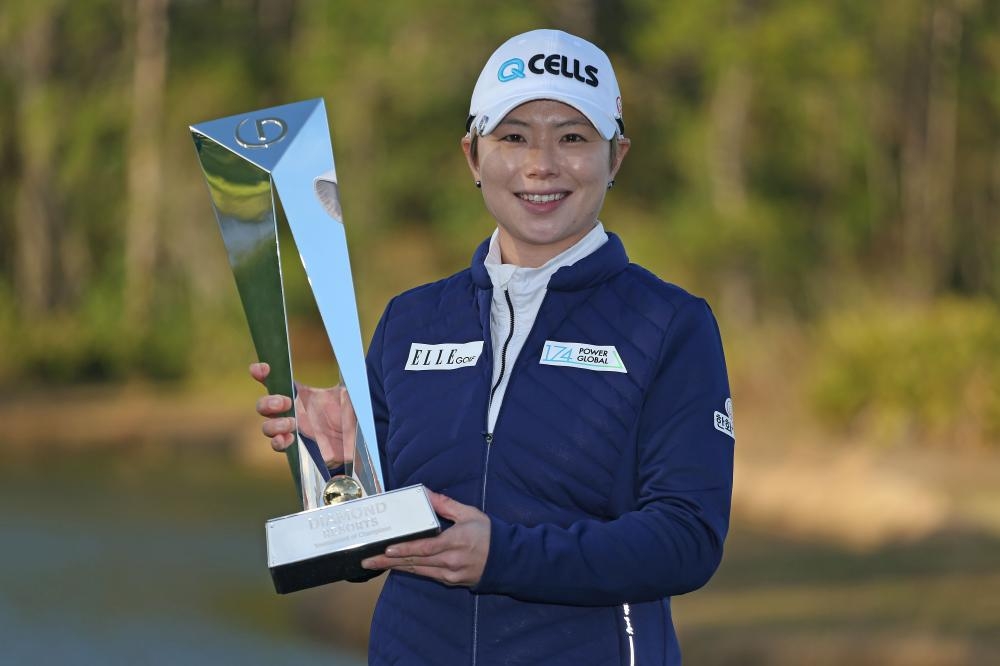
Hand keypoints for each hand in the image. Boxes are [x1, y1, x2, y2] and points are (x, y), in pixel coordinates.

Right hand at [250, 362, 347, 466]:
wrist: (354, 441)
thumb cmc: (348, 414)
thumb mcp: (347, 394)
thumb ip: (343, 377)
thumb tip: (346, 356)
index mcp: (300, 394)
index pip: (276, 381)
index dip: (263, 374)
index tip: (262, 369)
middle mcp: (292, 410)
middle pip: (264, 405)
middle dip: (269, 402)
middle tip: (285, 403)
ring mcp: (291, 429)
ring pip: (267, 426)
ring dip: (274, 425)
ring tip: (292, 423)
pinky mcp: (296, 445)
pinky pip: (277, 445)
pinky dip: (278, 442)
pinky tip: (287, 438)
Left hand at [361, 491, 490, 586]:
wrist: (507, 560)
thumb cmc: (488, 534)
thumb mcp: (469, 514)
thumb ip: (445, 504)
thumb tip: (425, 493)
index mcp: (456, 542)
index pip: (425, 547)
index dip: (405, 549)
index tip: (387, 549)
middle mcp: (451, 561)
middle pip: (415, 562)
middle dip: (388, 561)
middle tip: (367, 561)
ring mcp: (450, 574)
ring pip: (418, 570)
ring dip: (395, 567)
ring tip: (374, 564)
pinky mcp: (450, 581)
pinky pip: (426, 575)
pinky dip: (410, 570)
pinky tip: (397, 566)